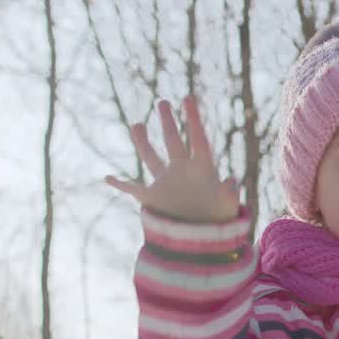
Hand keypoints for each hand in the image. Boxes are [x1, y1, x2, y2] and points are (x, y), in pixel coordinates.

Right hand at [104, 95, 238, 222]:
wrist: (204, 241)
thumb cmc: (220, 221)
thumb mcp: (227, 207)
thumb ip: (229, 194)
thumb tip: (231, 181)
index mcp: (203, 169)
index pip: (197, 139)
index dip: (193, 118)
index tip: (188, 98)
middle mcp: (182, 171)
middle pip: (173, 142)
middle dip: (168, 122)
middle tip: (163, 102)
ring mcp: (166, 183)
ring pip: (151, 158)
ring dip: (142, 142)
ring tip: (137, 123)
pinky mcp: (154, 199)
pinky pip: (133, 189)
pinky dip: (119, 185)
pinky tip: (107, 178)